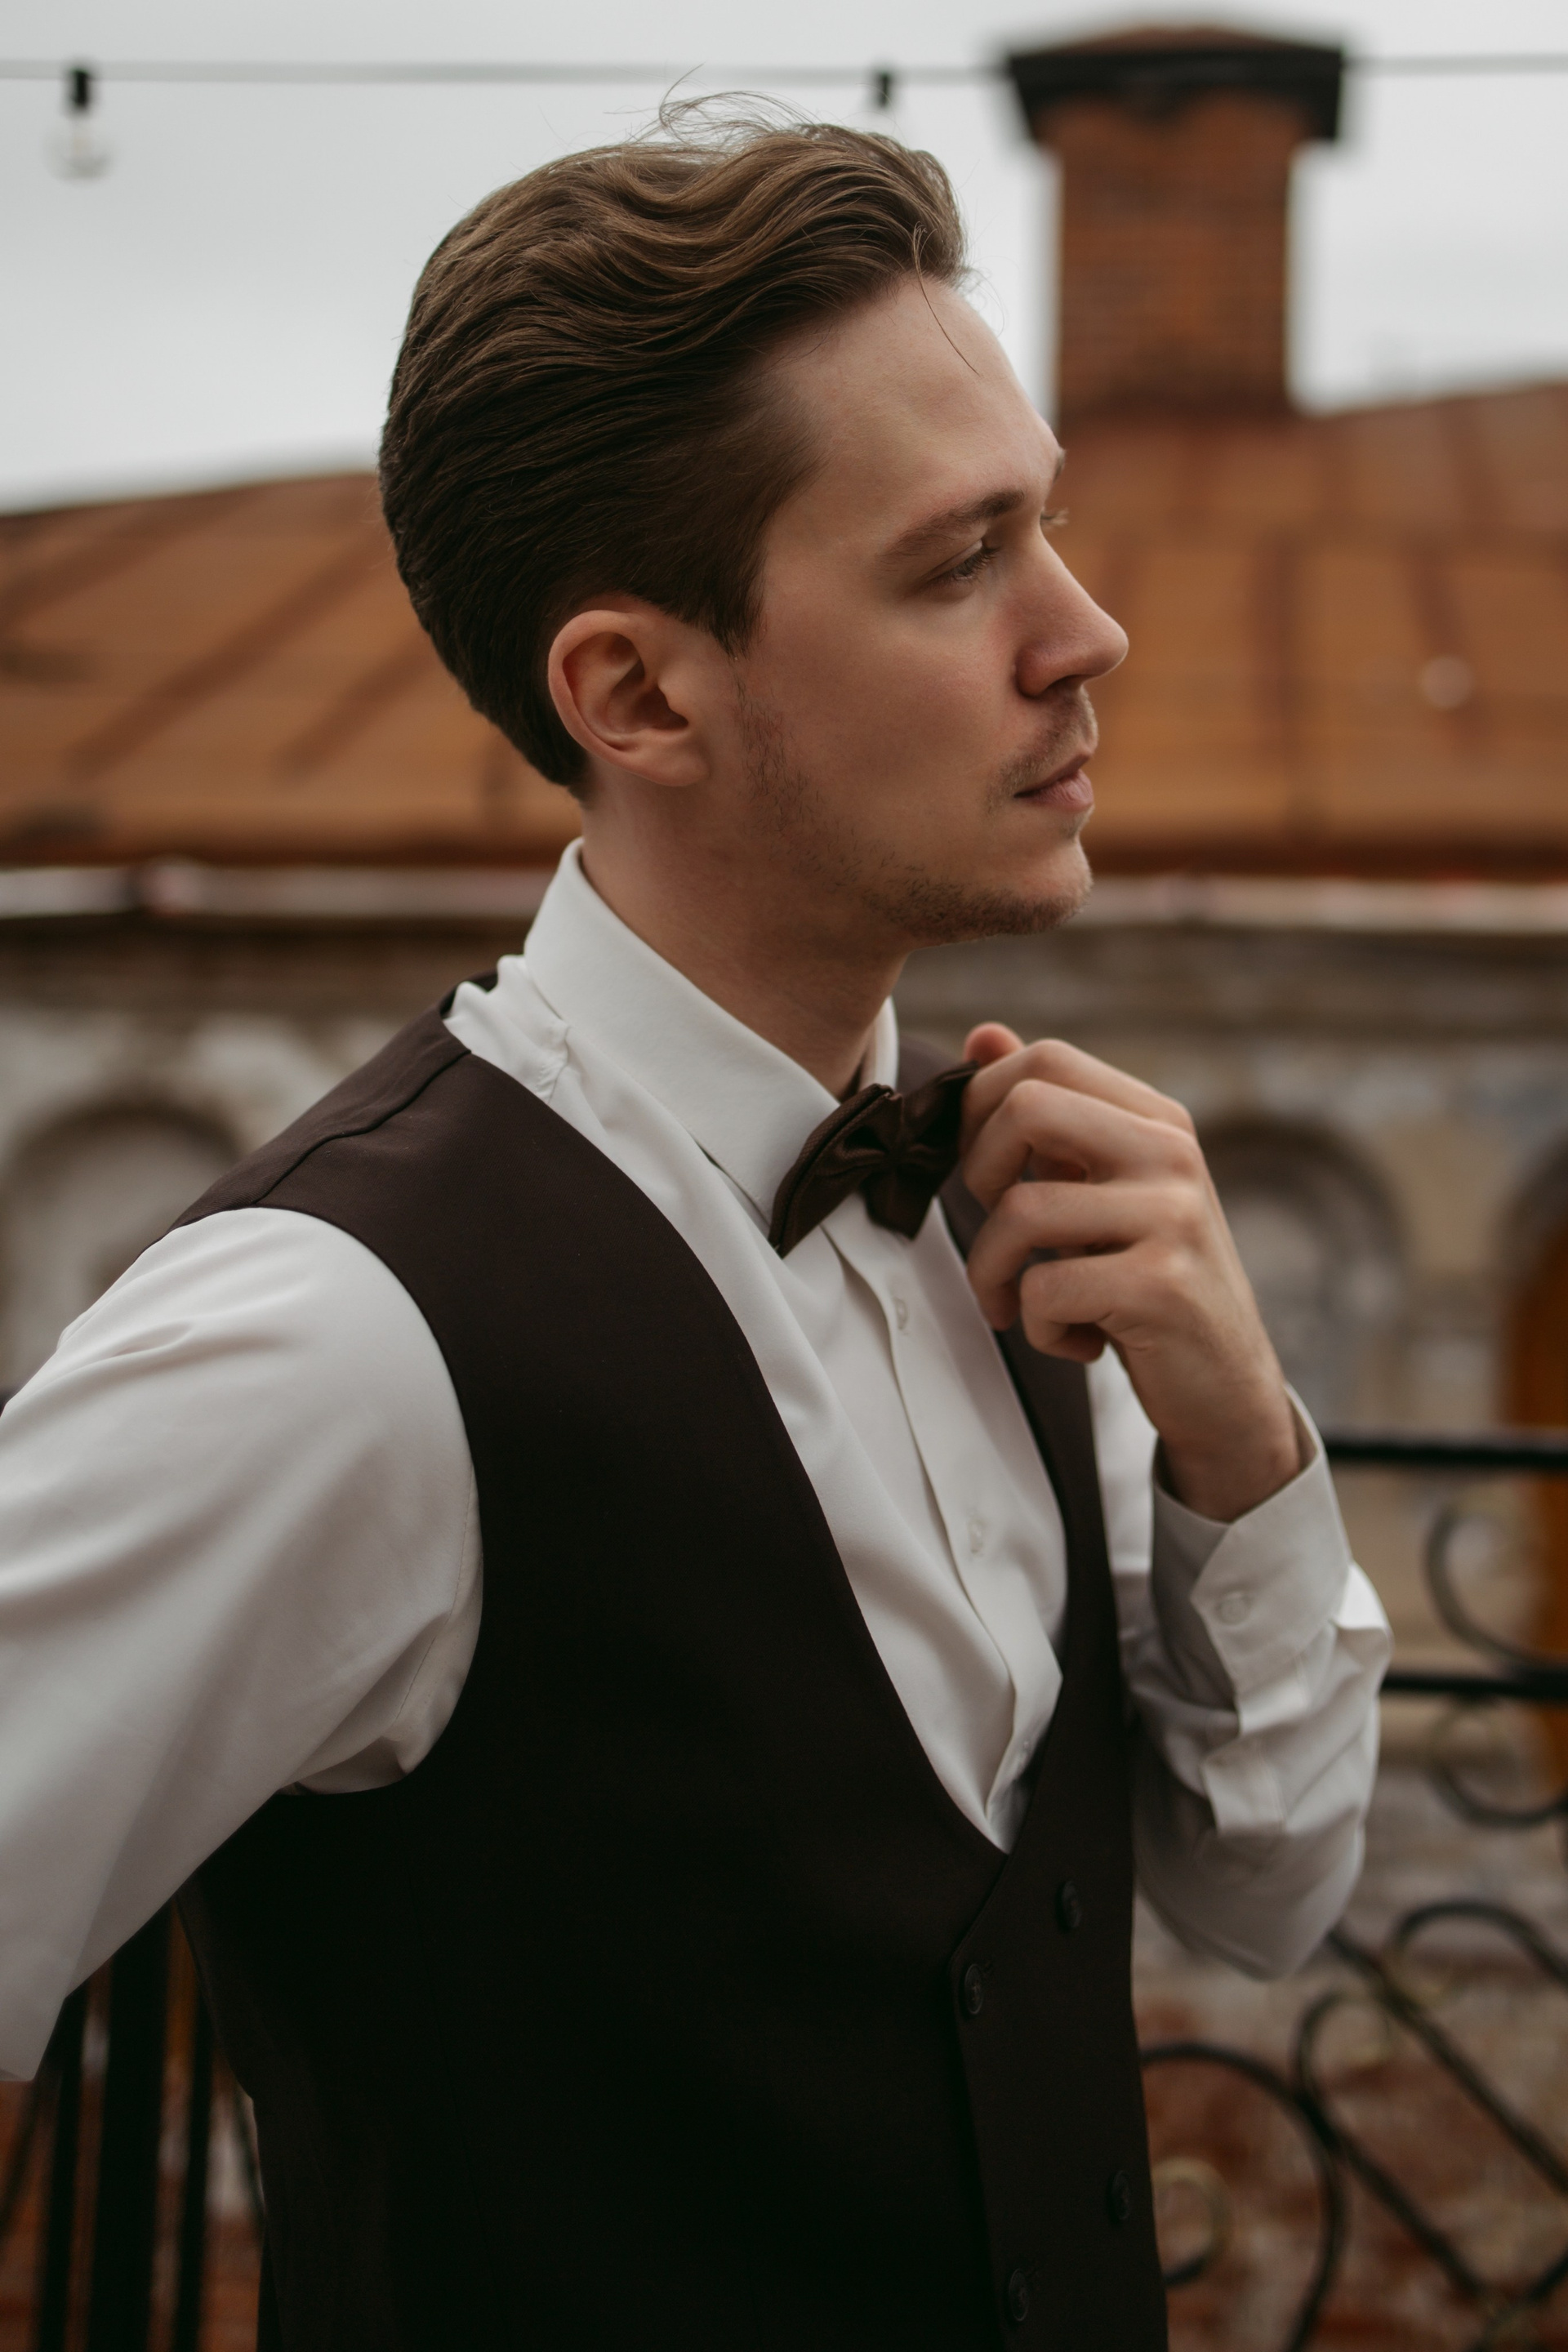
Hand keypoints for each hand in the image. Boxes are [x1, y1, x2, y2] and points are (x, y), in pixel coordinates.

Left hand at [958, 1023, 1301, 1522]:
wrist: (1227, 1386)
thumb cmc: (1146, 1284)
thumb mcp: (1101, 1191)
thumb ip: (1049, 1118)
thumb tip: (982, 1035)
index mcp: (1156, 1119)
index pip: (1045, 1059)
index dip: (980, 1106)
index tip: (980, 1170)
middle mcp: (1171, 1153)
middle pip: (1026, 1107)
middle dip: (978, 1173)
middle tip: (998, 1231)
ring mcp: (1172, 1215)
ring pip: (1020, 1209)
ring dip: (991, 1273)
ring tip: (1018, 1303)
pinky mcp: (1162, 1285)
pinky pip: (1045, 1288)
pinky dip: (1037, 1327)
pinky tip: (1078, 1340)